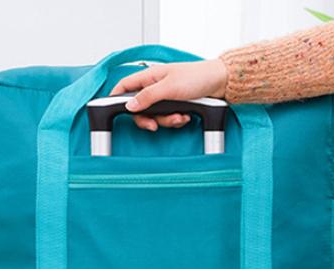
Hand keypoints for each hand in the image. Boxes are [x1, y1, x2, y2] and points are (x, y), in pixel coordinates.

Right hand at [109, 59, 226, 130]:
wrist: (220, 83)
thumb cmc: (197, 78)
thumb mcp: (168, 88)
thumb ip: (147, 97)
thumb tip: (129, 106)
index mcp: (149, 77)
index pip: (124, 87)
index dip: (117, 98)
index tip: (112, 111)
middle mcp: (155, 87)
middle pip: (140, 108)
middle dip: (149, 119)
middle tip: (155, 125)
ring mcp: (166, 97)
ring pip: (156, 116)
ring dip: (167, 121)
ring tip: (180, 117)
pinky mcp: (176, 105)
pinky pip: (169, 118)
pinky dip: (177, 120)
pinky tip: (186, 116)